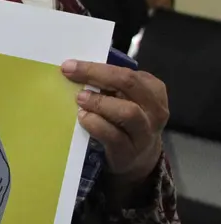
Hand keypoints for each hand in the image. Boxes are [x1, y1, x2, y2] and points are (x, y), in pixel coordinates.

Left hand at [61, 60, 167, 202]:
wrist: (139, 158)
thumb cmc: (126, 120)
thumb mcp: (125, 98)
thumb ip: (109, 85)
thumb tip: (75, 70)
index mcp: (153, 89)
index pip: (126, 72)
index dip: (96, 67)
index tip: (69, 65)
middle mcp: (154, 109)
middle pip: (129, 84)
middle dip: (95, 75)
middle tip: (70, 75)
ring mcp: (144, 132)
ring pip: (127, 112)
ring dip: (99, 102)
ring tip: (80, 99)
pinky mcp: (129, 151)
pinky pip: (113, 135)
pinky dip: (95, 124)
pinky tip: (83, 118)